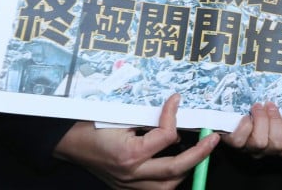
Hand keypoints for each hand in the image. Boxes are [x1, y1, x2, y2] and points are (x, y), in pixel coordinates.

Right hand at [53, 93, 217, 189]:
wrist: (68, 142)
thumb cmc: (91, 125)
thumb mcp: (121, 116)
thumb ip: (149, 120)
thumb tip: (174, 122)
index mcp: (129, 154)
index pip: (166, 137)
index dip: (173, 115)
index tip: (176, 100)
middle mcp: (130, 174)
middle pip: (175, 169)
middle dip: (199, 154)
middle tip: (213, 139)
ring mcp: (128, 185)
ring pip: (168, 186)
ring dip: (186, 169)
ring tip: (198, 152)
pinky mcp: (126, 188)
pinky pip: (155, 189)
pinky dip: (170, 178)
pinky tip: (178, 165)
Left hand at [222, 101, 281, 162]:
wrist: (238, 114)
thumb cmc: (266, 117)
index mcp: (279, 146)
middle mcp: (265, 150)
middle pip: (277, 143)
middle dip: (276, 121)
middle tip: (271, 107)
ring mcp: (249, 148)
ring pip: (260, 141)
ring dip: (261, 119)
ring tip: (259, 108)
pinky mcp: (233, 142)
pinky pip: (239, 138)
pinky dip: (244, 124)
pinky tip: (246, 117)